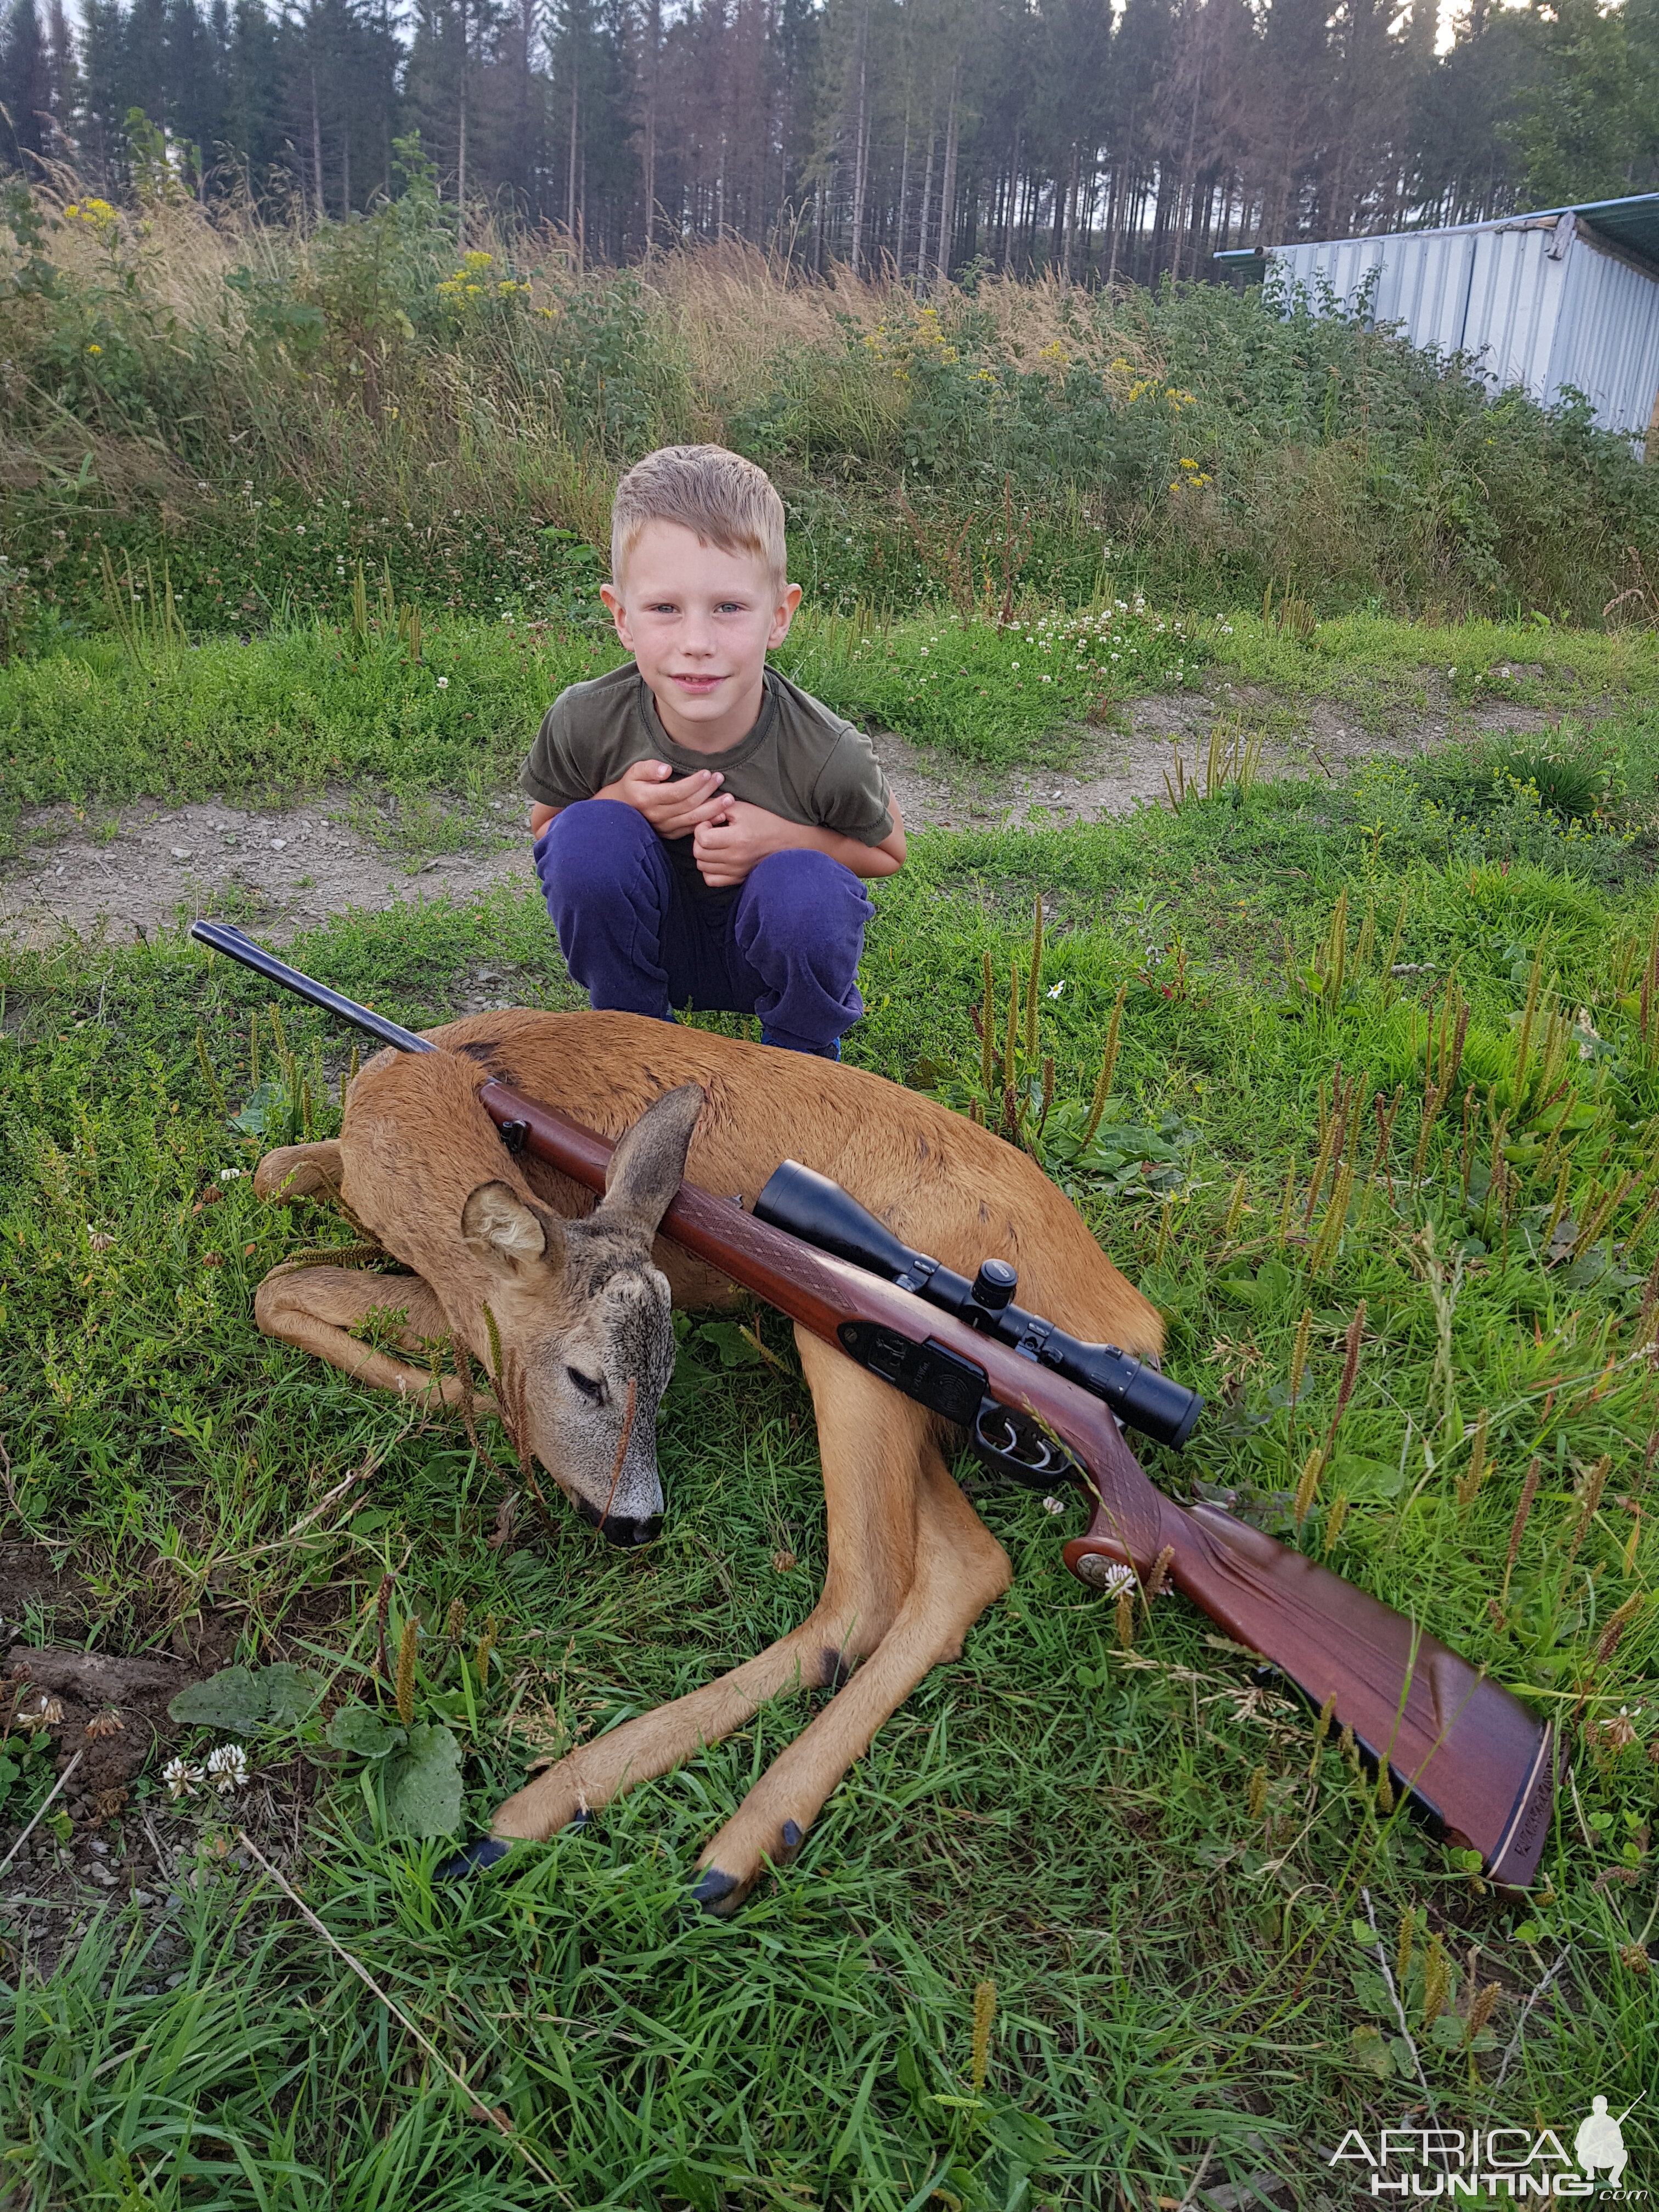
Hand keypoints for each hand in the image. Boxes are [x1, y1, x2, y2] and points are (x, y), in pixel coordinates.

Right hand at [598, 758, 728, 837]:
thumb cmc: (631, 786)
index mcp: (648, 798)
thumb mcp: (634, 772)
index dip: (694, 783)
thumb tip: (666, 770)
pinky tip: (721, 815)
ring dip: (713, 809)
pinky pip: (692, 829)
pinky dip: (708, 822)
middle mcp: (657, 815)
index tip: (707, 773)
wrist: (622, 812)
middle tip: (721, 779)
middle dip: (707, 792)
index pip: (676, 791)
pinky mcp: (671, 834)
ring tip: (728, 799)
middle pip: (688, 805)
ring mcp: (665, 827)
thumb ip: (649, 768)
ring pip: (693, 819)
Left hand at [691, 800, 795, 887]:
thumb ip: (718, 807)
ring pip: (703, 867)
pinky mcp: (739, 878)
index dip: (700, 828)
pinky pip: (711, 880)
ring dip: (703, 854)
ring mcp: (738, 871)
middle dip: (699, 840)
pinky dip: (709, 870)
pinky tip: (716, 858)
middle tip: (710, 831)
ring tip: (714, 843)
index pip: (703, 839)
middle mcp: (737, 858)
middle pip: (699, 854)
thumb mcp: (743, 808)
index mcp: (738, 839)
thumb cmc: (766, 820)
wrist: (790, 839)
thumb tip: (699, 810)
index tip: (710, 822)